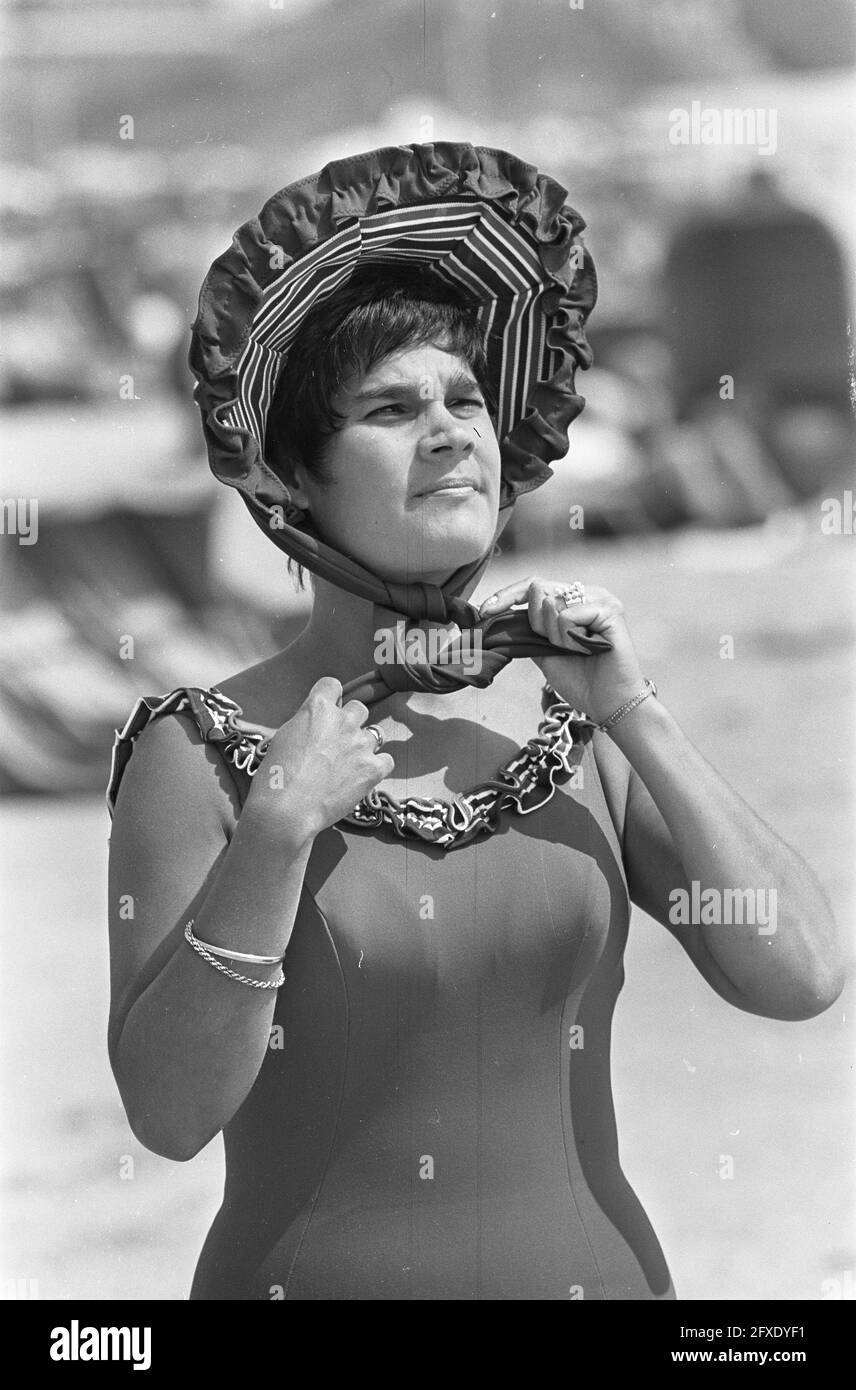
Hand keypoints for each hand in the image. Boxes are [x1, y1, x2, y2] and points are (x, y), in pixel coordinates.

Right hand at [243, 676, 394, 841]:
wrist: (287, 809)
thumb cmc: (276, 777)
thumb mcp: (284, 737)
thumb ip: (306, 724)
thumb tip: (315, 726)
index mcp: (318, 708)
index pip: (332, 685)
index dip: (330, 697)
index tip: (328, 709)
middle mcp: (343, 721)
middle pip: (359, 708)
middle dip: (350, 722)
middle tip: (338, 742)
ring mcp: (361, 744)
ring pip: (374, 734)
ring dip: (363, 745)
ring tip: (348, 764)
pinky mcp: (373, 768)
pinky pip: (386, 760)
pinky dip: (377, 767)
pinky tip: (362, 777)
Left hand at [479, 577, 647, 725]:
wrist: (608, 703)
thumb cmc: (580, 680)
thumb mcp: (543, 651)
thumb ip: (527, 631)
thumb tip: (496, 617)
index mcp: (572, 599)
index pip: (532, 586)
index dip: (506, 595)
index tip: (485, 611)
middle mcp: (587, 592)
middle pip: (538, 589)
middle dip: (536, 623)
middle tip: (556, 645)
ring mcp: (601, 598)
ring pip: (552, 603)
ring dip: (555, 636)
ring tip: (577, 650)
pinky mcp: (610, 610)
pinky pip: (568, 615)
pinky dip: (570, 638)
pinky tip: (587, 649)